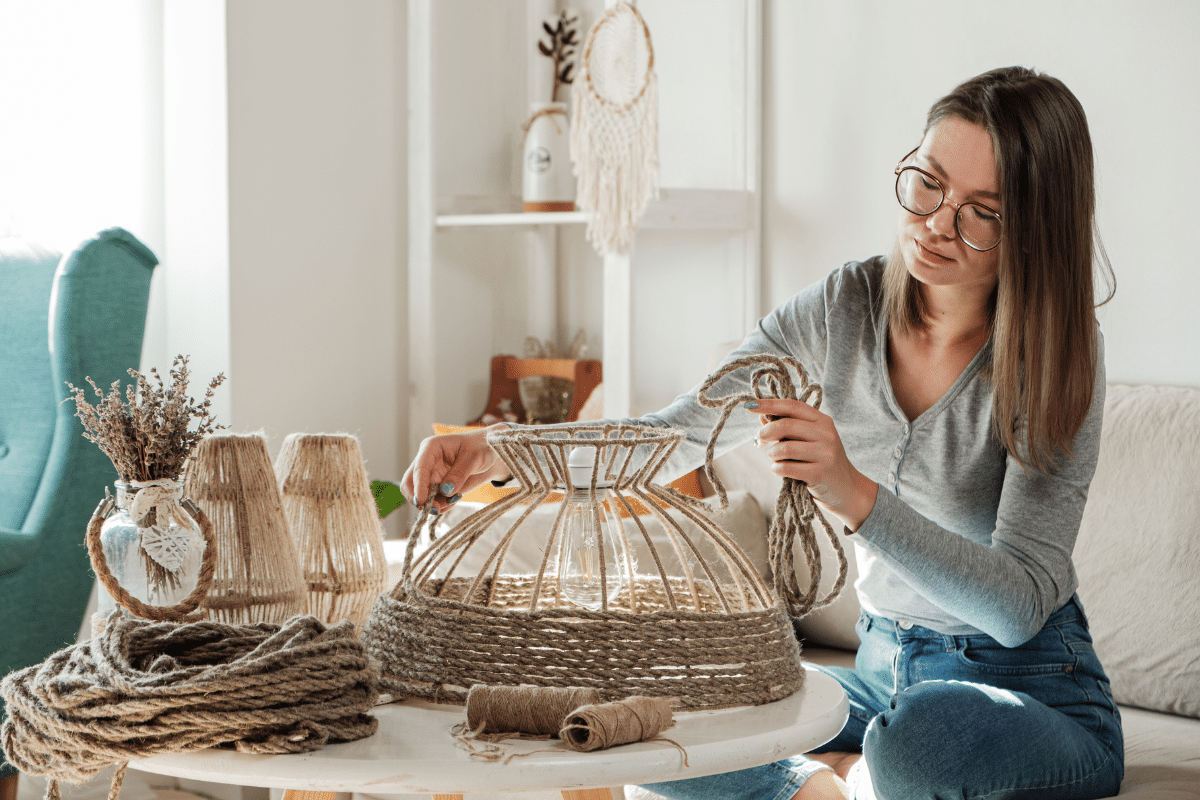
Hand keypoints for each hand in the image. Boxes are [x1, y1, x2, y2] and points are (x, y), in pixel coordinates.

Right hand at [401, 423, 511, 512]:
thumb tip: (445, 491)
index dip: (418, 486)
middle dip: (420, 499)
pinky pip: (433, 502)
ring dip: (434, 503)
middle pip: (410, 484)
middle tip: (435, 509)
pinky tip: (457, 497)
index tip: (421, 501)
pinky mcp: (438, 488)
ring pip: (421, 496)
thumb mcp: (474, 458)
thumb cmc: (482, 447)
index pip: (419, 468)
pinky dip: (443, 505)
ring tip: (456, 498)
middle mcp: (427, 462)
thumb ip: (459, 474)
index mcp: (431, 448)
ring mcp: (431, 476)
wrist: (491, 455)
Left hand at [747, 398, 877, 531]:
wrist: (847, 490)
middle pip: (785, 425)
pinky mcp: (820, 473)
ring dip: (772, 454)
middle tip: (759, 441)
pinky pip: (786, 467)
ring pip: (784, 448)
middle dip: (765, 433)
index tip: (750, 405)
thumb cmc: (822, 462)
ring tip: (775, 459)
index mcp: (822, 420)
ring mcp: (825, 453)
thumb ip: (788, 428)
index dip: (769, 404)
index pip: (792, 406)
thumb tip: (762, 417)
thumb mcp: (809, 441)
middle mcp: (826, 434)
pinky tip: (780, 470)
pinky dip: (777, 469)